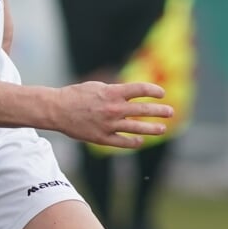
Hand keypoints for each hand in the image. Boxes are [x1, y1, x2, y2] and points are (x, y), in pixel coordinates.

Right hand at [51, 81, 174, 148]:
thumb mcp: (97, 86)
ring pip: (136, 128)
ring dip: (152, 129)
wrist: (57, 110)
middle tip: (170, 112)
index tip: (161, 93)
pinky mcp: (102, 138)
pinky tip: (140, 141)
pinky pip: (123, 142)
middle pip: (143, 110)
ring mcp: (109, 125)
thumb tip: (129, 95)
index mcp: (112, 93)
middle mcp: (113, 109)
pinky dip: (133, 142)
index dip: (154, 91)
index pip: (140, 89)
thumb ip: (114, 91)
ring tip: (163, 129)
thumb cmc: (76, 95)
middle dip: (159, 111)